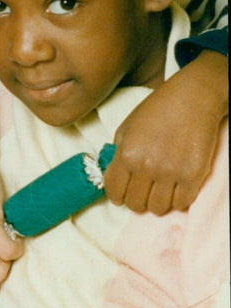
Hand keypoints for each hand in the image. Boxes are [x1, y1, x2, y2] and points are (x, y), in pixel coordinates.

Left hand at [106, 50, 227, 213]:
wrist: (191, 99)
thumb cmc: (156, 110)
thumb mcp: (126, 127)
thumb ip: (118, 152)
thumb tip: (115, 175)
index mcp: (126, 154)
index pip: (114, 191)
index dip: (117, 196)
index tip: (122, 195)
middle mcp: (146, 166)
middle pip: (136, 204)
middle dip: (137, 200)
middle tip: (143, 191)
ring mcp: (170, 172)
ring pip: (158, 208)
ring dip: (157, 202)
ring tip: (160, 189)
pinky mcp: (193, 175)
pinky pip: (181, 204)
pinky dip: (177, 200)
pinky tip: (176, 188)